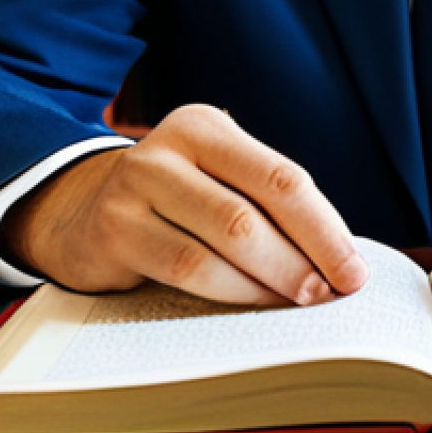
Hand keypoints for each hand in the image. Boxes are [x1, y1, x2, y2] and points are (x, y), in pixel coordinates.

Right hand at [0, 105, 368, 304]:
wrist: (77, 208)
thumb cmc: (173, 201)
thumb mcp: (214, 179)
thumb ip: (265, 204)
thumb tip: (338, 259)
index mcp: (207, 127)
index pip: (282, 178)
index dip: (325, 229)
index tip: (354, 271)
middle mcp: (169, 147)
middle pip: (254, 210)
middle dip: (304, 259)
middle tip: (332, 295)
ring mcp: (135, 186)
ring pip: (222, 240)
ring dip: (271, 280)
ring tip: (299, 303)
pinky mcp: (114, 229)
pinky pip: (187, 268)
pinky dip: (230, 291)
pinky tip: (253, 304)